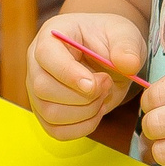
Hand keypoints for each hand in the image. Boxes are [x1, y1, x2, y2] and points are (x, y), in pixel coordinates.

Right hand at [28, 13, 145, 139]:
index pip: (46, 55)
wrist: (108, 57)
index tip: (94, 85)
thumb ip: (127, 47)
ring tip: (103, 96)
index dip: (68, 74)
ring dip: (85, 112)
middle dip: (82, 95)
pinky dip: (82, 127)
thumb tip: (127, 64)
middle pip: (43, 88)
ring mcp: (37, 90)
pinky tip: (96, 111)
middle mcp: (37, 63)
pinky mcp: (45, 112)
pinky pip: (57, 131)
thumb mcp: (124, 34)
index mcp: (51, 37)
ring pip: (50, 113)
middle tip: (106, 85)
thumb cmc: (110, 40)